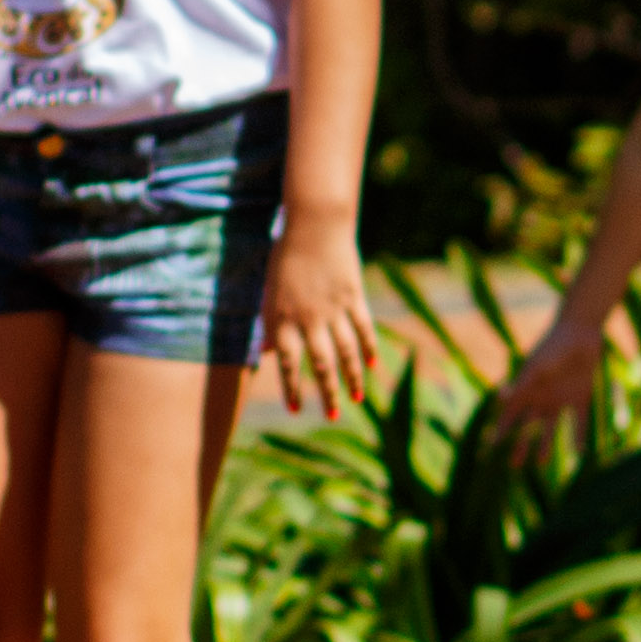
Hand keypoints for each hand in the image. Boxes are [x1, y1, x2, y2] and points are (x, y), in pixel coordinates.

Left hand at [258, 225, 376, 418]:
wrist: (314, 225)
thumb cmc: (286, 256)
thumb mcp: (270, 290)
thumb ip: (271, 322)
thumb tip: (268, 353)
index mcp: (284, 317)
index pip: (288, 362)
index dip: (291, 388)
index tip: (294, 410)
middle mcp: (309, 318)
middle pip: (321, 364)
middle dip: (326, 393)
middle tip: (330, 416)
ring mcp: (334, 308)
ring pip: (345, 351)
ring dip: (351, 378)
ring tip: (356, 400)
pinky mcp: (354, 297)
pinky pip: (363, 329)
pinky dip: (368, 349)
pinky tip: (371, 367)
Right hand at [493, 310, 607, 454]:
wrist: (581, 331)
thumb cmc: (554, 346)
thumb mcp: (536, 367)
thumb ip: (521, 385)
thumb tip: (499, 399)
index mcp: (527, 389)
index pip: (510, 415)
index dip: (500, 431)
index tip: (490, 448)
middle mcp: (542, 397)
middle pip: (528, 427)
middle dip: (520, 445)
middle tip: (514, 466)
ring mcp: (561, 398)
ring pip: (551, 428)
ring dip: (546, 445)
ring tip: (541, 464)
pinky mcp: (581, 397)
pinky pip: (579, 421)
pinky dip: (579, 436)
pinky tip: (580, 454)